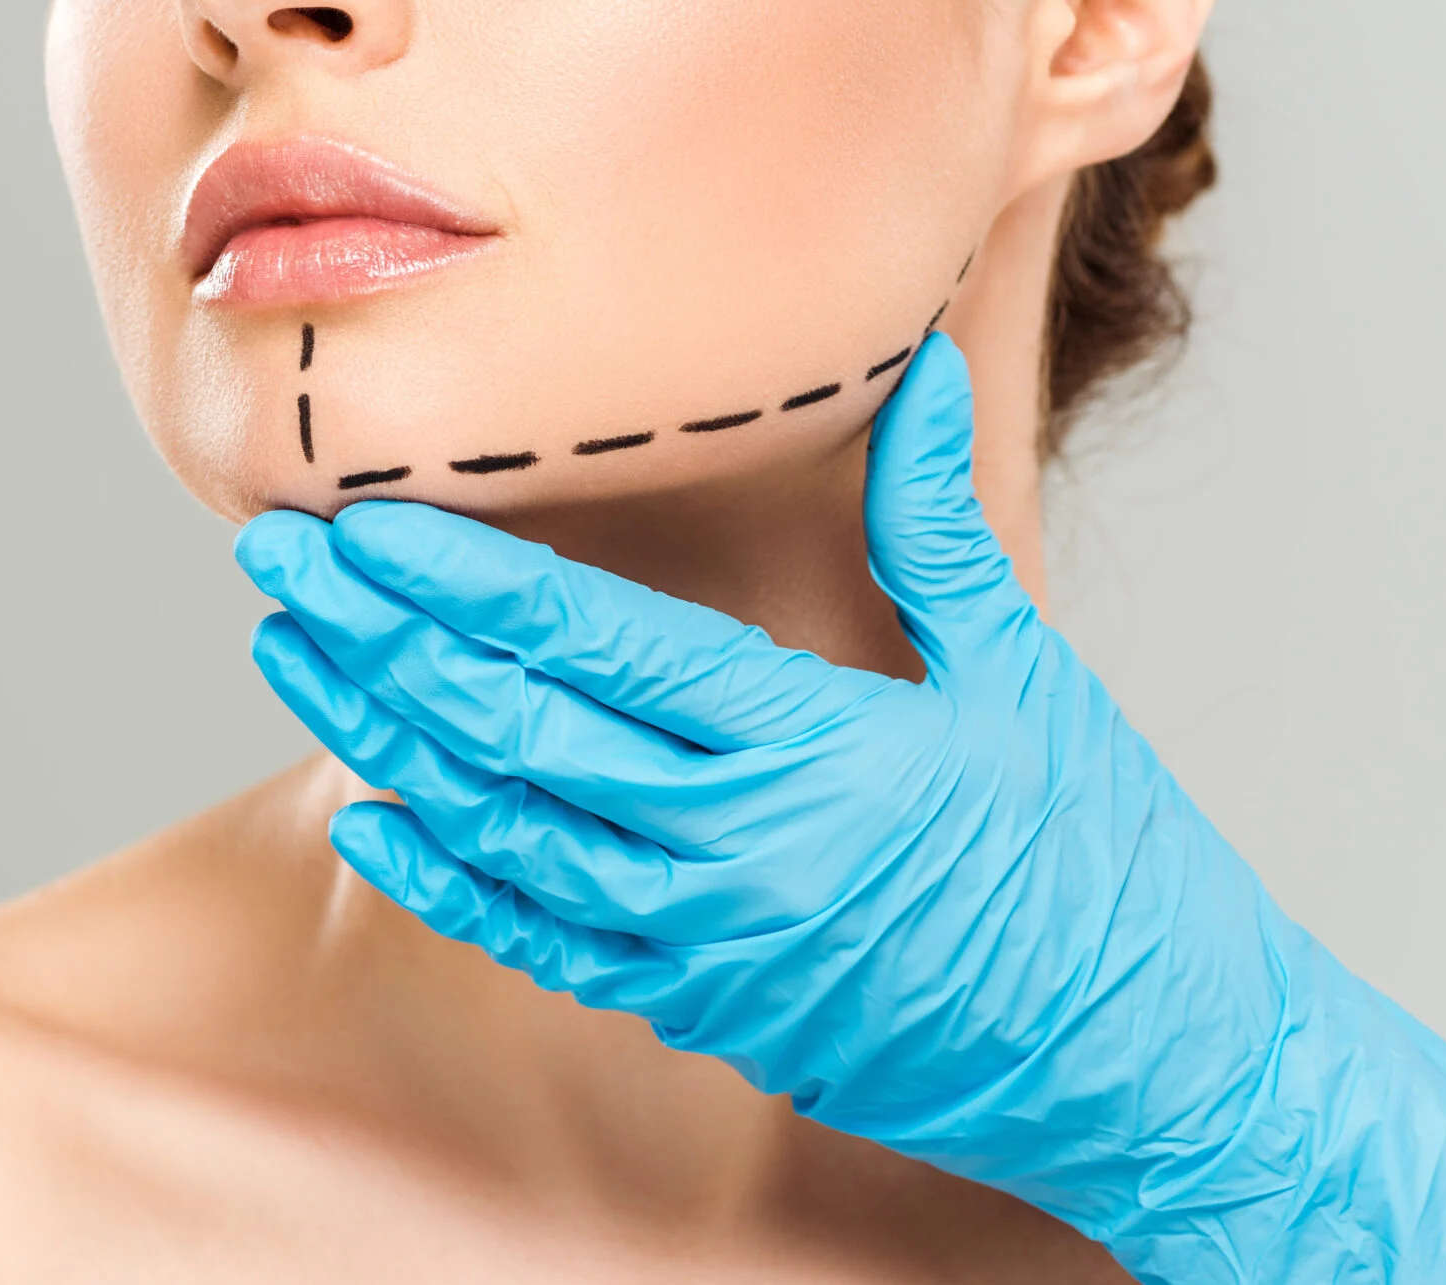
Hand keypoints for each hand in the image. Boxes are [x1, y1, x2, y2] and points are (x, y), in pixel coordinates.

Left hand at [234, 335, 1445, 1283]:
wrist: (1164, 1075)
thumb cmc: (1114, 873)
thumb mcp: (1030, 680)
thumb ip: (934, 528)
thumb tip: (912, 370)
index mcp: (820, 747)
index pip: (598, 645)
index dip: (463, 578)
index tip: (364, 518)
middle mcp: (739, 851)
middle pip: (514, 728)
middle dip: (382, 637)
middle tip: (280, 558)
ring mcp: (710, 945)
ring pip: (501, 829)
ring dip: (383, 736)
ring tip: (293, 652)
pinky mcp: (706, 1010)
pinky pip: (543, 944)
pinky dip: (446, 879)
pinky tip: (368, 817)